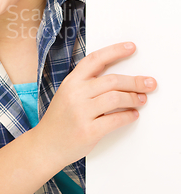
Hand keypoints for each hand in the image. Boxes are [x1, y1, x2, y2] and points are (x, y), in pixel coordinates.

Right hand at [35, 42, 156, 166]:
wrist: (46, 145)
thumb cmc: (60, 120)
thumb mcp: (67, 94)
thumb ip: (87, 84)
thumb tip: (118, 79)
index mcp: (71, 82)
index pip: (95, 59)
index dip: (115, 51)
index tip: (131, 48)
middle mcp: (75, 94)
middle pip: (112, 80)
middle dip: (134, 81)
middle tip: (148, 83)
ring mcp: (80, 113)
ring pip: (115, 98)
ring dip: (133, 98)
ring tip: (141, 100)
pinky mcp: (88, 131)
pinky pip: (115, 120)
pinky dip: (128, 116)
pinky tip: (133, 115)